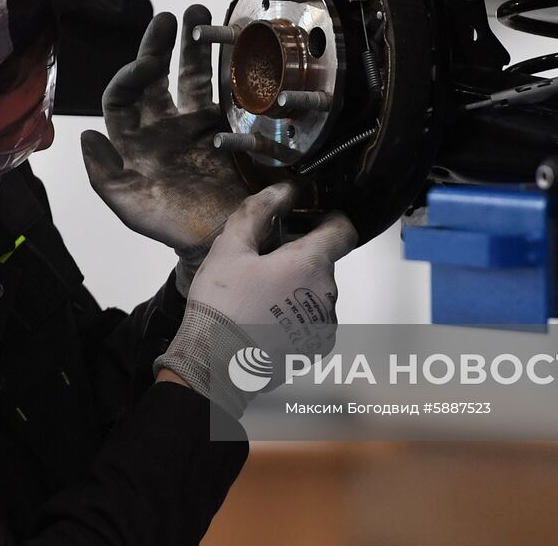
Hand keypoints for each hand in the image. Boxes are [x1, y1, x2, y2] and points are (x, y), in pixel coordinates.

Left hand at [81, 6, 249, 286]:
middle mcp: (164, 124)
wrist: (218, 241)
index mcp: (135, 138)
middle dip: (162, 44)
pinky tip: (235, 46)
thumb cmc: (169, 226)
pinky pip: (227, 92)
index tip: (148, 63)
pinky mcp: (229, 127)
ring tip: (202, 14)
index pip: (123, 95)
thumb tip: (87, 134)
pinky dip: (229, 68)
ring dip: (195, 45)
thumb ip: (104, 173)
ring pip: (192, 75)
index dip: (131, 75)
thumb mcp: (129, 205)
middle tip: (172, 17)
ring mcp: (197, 123)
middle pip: (158, 75)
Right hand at [153, 182, 357, 416]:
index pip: (343, 229)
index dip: (328, 219)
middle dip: (299, 257)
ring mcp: (324, 325)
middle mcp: (327, 294)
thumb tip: (283, 190)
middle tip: (262, 264)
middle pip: (323, 262)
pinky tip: (263, 319)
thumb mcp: (230, 248)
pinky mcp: (315, 348)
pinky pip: (312, 320)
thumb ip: (259, 211)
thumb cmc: (222, 307)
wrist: (214, 367)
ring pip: (317, 292)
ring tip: (258, 296)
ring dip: (296, 288)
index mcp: (310, 264)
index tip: (307, 220)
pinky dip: (294, 315)